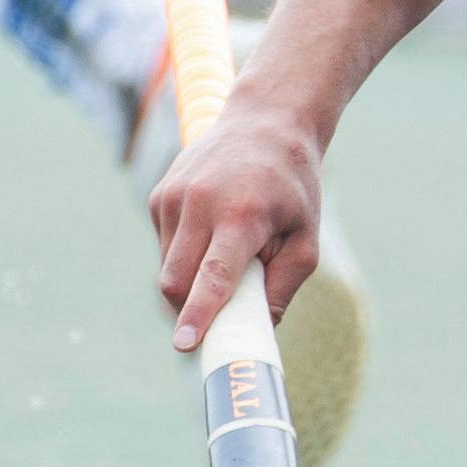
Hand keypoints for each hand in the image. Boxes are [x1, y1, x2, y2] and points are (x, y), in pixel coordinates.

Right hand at [148, 99, 322, 351]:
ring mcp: (173, 197)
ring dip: (189, 281)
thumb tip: (257, 331)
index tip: (184, 344)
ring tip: (225, 254)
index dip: (198, 313)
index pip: (213, 275)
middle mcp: (199, 203)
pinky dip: (184, 256)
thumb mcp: (306, 238)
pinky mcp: (159, 196)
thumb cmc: (292, 186)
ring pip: (166, 268)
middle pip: (175, 281)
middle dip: (188, 311)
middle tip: (213, 321)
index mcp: (241, 214)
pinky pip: (164, 246)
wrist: (265, 122)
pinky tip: (210, 232)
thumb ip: (283, 288)